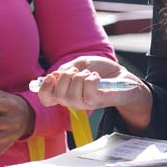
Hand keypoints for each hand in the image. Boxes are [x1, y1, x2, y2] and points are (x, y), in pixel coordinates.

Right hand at [35, 56, 151, 131]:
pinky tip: (96, 76)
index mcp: (65, 92)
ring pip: (71, 95)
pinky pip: (88, 93)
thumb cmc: (100, 70)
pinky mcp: (97, 102)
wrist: (121, 75)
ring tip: (89, 73)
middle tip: (77, 71)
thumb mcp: (80, 64)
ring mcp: (85, 103)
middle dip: (65, 78)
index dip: (45, 88)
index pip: (46, 99)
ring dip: (80, 78)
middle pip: (57, 96)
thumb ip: (66, 68)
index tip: (53, 76)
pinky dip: (91, 79)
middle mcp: (72, 101)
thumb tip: (57, 74)